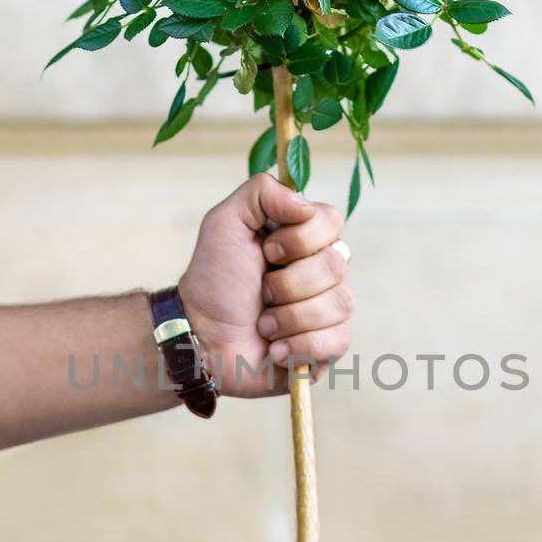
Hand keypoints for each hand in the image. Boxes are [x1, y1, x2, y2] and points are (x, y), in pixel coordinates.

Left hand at [178, 172, 352, 398]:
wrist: (202, 336)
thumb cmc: (213, 281)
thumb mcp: (225, 222)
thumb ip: (261, 192)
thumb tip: (306, 205)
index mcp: (302, 237)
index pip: (332, 221)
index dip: (300, 239)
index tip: (267, 251)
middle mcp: (320, 270)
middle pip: (337, 264)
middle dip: (288, 283)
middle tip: (260, 292)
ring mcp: (327, 309)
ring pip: (339, 303)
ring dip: (289, 317)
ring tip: (264, 325)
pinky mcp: (327, 346)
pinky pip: (338, 339)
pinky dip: (300, 345)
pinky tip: (276, 350)